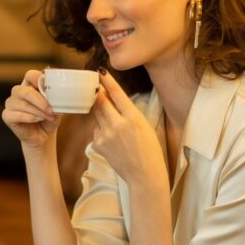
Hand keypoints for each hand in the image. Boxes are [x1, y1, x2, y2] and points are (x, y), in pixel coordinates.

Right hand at [2, 70, 60, 150]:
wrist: (43, 137)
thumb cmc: (49, 119)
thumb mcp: (56, 108)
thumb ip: (56, 101)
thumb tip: (58, 96)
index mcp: (30, 85)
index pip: (30, 75)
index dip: (39, 79)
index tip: (49, 89)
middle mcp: (18, 92)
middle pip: (24, 90)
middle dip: (39, 100)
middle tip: (51, 109)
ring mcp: (11, 104)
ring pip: (21, 104)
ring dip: (37, 111)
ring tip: (48, 117)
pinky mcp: (7, 116)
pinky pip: (15, 114)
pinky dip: (29, 117)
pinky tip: (38, 119)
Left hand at [93, 70, 167, 187]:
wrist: (144, 174)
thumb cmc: (149, 149)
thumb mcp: (144, 125)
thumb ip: (128, 112)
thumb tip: (113, 99)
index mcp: (133, 118)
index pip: (116, 94)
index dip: (107, 81)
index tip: (100, 71)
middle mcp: (117, 125)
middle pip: (101, 102)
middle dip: (98, 94)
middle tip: (97, 87)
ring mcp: (106, 135)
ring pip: (97, 115)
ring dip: (101, 113)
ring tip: (115, 123)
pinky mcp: (98, 144)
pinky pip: (96, 129)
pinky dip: (101, 129)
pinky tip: (112, 138)